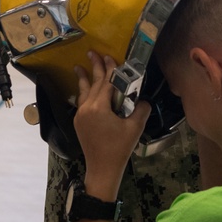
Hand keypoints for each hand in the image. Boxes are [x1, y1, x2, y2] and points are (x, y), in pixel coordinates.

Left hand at [74, 51, 151, 198]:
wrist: (102, 169)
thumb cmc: (119, 148)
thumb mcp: (135, 128)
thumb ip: (141, 110)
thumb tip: (143, 100)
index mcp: (99, 108)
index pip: (106, 83)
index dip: (110, 69)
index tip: (111, 57)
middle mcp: (86, 108)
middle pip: (93, 84)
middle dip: (94, 67)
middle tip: (92, 52)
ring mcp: (80, 115)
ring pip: (83, 92)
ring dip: (83, 78)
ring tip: (78, 66)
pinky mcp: (79, 122)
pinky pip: (81, 102)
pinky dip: (84, 92)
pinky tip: (83, 89)